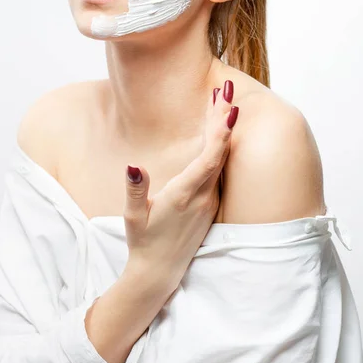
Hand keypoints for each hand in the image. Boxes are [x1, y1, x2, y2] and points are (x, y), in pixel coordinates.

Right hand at [123, 81, 238, 292]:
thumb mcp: (133, 217)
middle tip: (225, 90)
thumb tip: (133, 165)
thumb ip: (136, 190)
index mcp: (185, 195)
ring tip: (223, 102)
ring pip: (221, 159)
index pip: (209, 159)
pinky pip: (219, 169)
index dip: (220, 133)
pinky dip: (220, 147)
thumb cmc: (144, 242)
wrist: (159, 272)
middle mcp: (203, 196)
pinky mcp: (211, 203)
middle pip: (219, 152)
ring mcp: (210, 200)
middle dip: (222, 120)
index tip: (228, 109)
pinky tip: (218, 133)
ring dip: (222, 131)